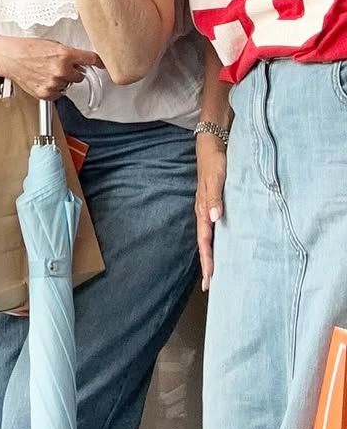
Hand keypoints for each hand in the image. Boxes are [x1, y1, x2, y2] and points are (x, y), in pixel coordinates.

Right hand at [0, 36, 102, 100]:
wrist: (9, 57)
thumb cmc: (27, 48)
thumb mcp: (52, 44)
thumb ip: (68, 53)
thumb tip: (81, 61)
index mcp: (65, 55)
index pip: (92, 60)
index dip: (99, 62)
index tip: (103, 65)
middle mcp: (61, 70)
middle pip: (81, 76)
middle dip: (73, 71)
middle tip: (59, 66)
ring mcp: (54, 83)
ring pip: (68, 85)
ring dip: (62, 80)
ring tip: (46, 71)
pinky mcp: (46, 94)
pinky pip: (58, 94)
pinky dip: (53, 89)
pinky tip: (43, 79)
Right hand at [195, 131, 226, 290]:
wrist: (212, 143)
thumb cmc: (215, 160)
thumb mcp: (216, 178)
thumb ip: (214, 197)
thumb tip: (214, 218)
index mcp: (203, 208)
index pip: (205, 240)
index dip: (207, 260)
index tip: (209, 279)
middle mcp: (205, 211)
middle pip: (205, 243)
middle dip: (208, 264)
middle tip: (210, 285)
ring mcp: (209, 208)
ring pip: (209, 237)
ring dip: (212, 254)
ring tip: (216, 272)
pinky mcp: (215, 203)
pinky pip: (214, 227)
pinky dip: (217, 240)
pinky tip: (224, 245)